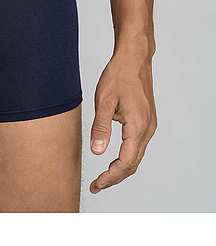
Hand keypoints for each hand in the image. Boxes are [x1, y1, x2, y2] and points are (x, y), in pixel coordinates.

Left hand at [90, 51, 156, 193]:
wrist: (134, 59)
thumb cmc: (118, 76)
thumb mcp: (103, 101)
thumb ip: (100, 128)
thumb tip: (97, 152)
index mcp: (138, 127)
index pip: (125, 163)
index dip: (110, 177)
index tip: (96, 184)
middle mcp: (147, 129)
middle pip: (133, 164)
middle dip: (114, 178)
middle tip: (96, 185)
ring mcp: (149, 126)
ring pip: (136, 157)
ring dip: (121, 169)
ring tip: (103, 177)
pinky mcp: (146, 121)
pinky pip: (137, 147)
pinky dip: (126, 158)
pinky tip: (114, 159)